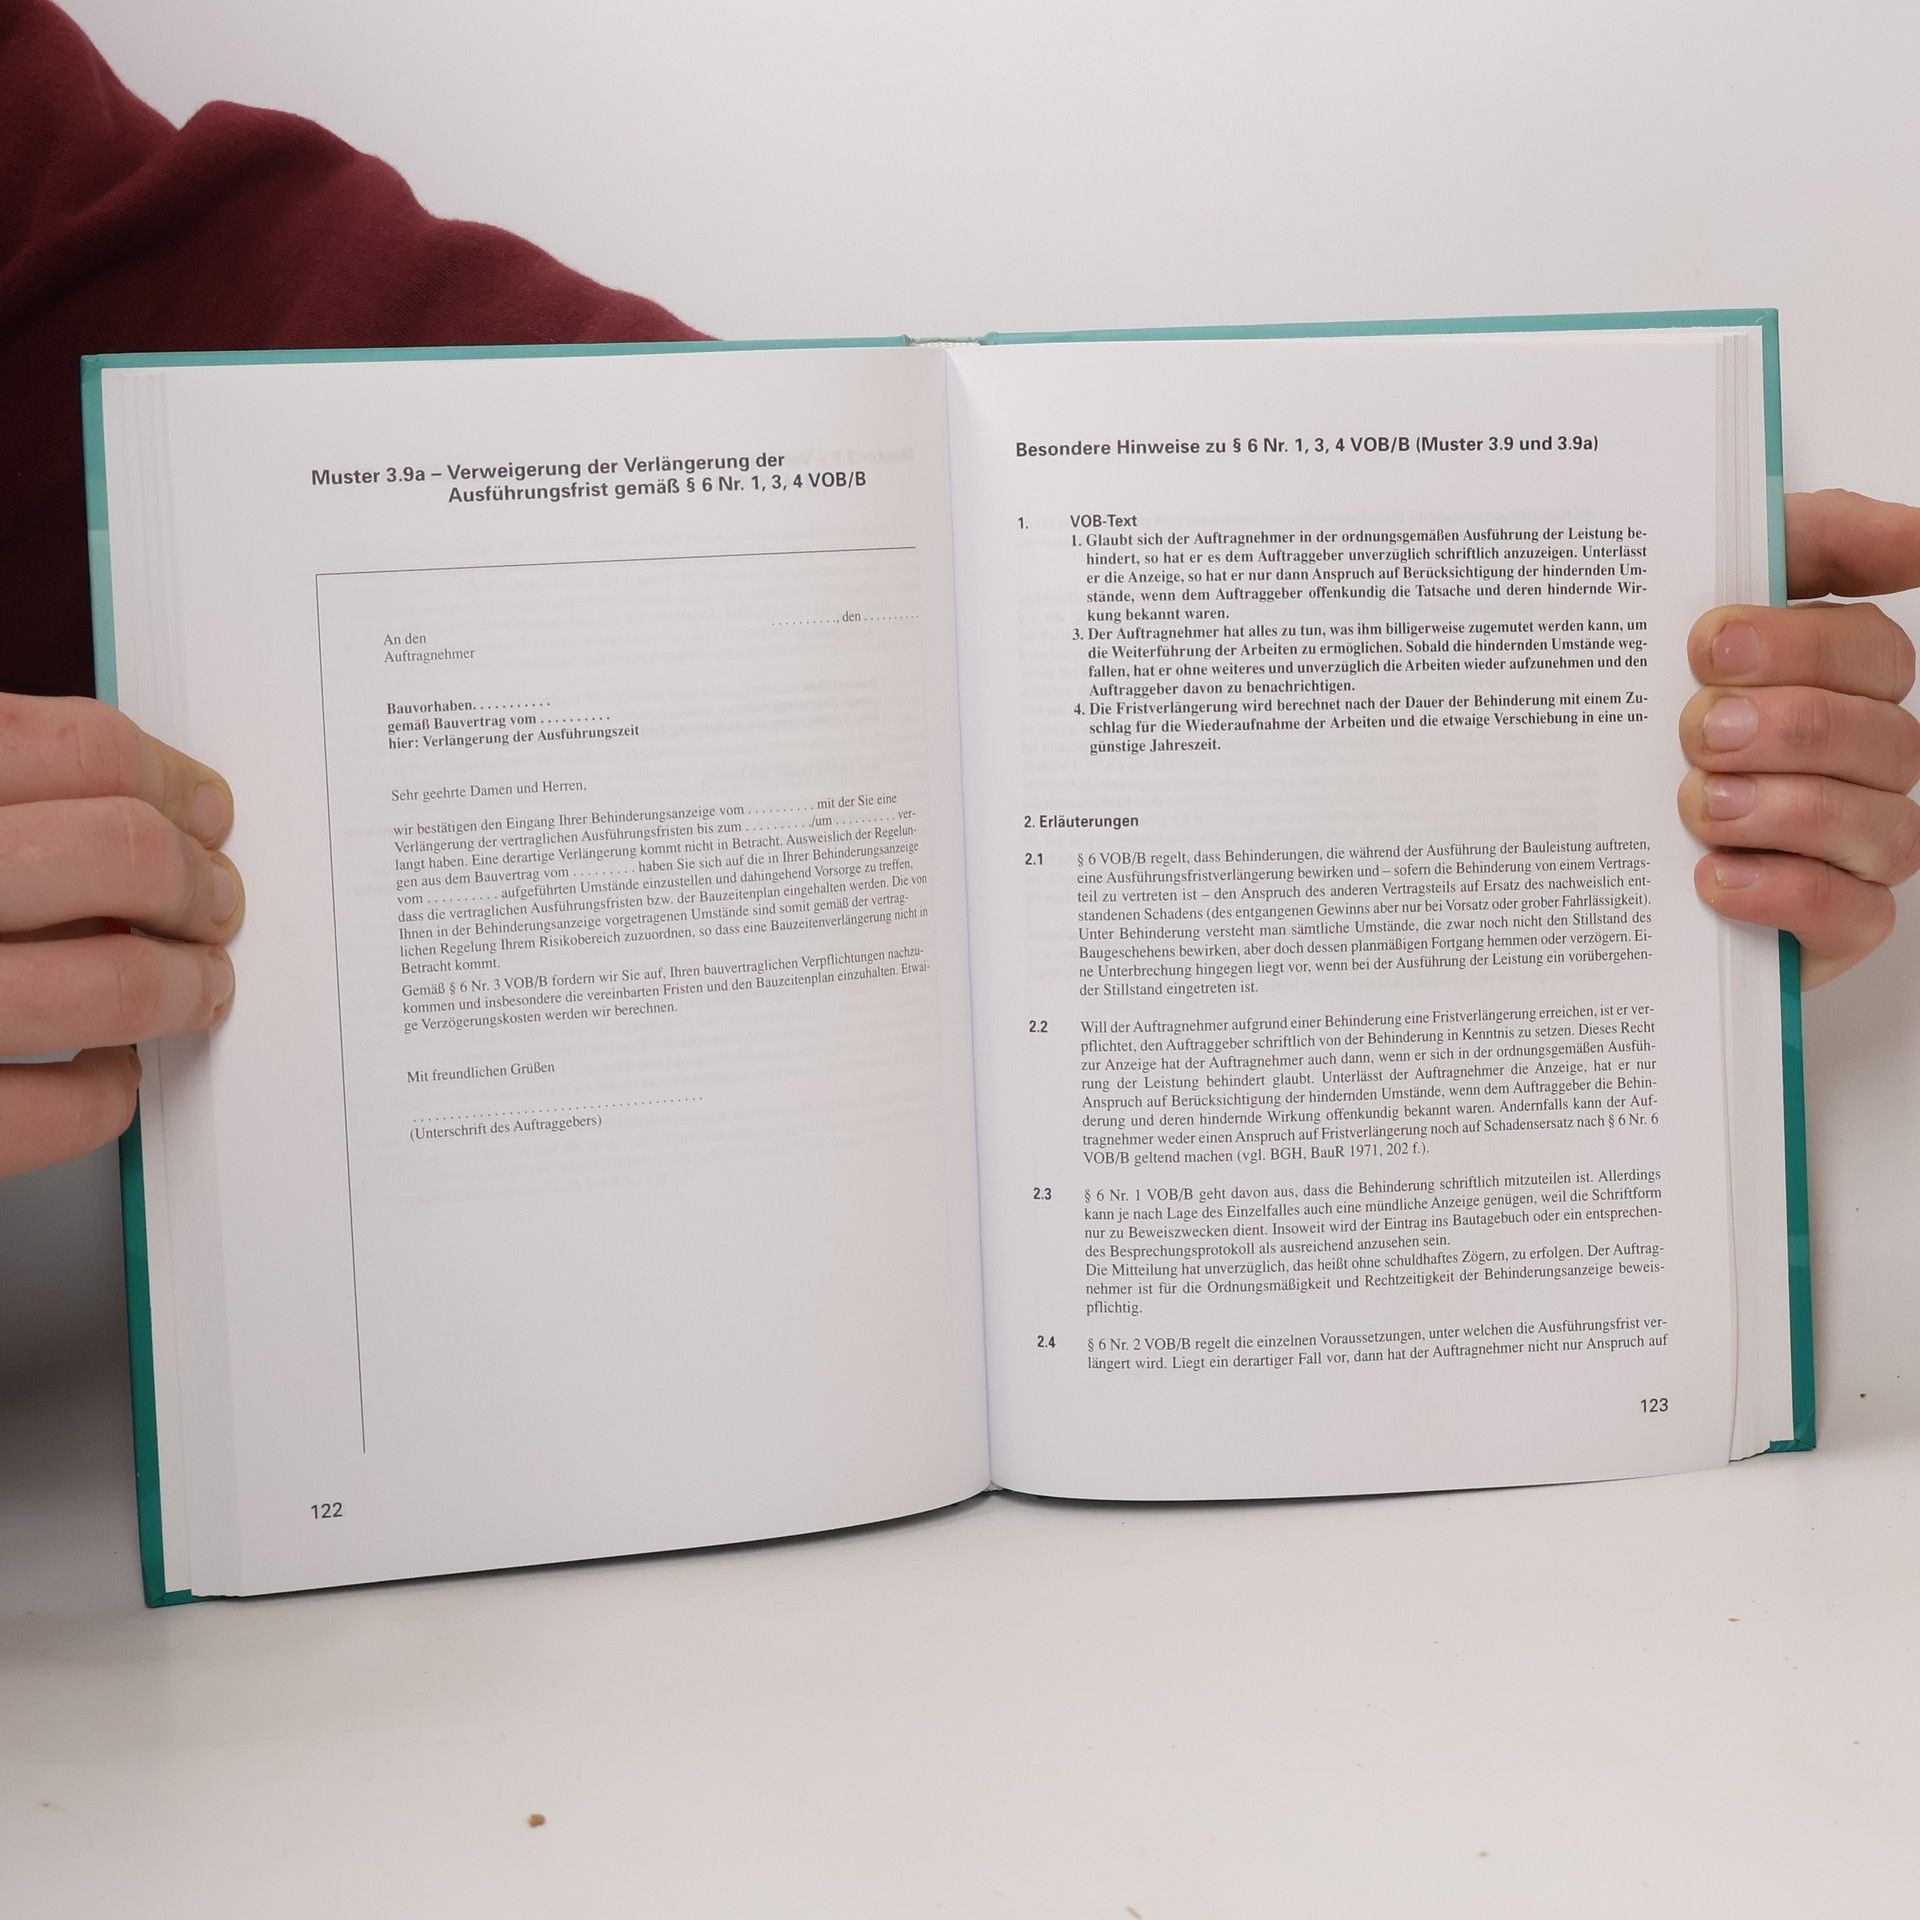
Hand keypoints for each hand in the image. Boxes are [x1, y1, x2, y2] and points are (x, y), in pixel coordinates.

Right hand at [0, 695, 241, 1178]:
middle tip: (217, 904)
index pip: (75, 748)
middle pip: (121, 852)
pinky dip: (105, 1093)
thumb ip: (10, 803)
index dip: (166, 780)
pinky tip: (100, 1068)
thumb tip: (132, 804)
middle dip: (198, 883)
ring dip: (184, 988)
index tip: (205, 811)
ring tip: (193, 987)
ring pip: (115, 982)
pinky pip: (61, 1110)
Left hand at [1680, 489, 1919, 986]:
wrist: (1564, 853)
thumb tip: (1912, 534)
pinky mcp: (1828, 928)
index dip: (1799, 644)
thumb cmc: (1639, 724)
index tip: (1710, 644)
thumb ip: (1800, 546)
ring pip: (1880, 825)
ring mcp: (1849, 849)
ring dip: (1788, 810)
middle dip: (1789, 728)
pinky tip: (1715, 878)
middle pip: (1878, 736)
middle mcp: (1856, 763)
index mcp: (1831, 684)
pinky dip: (1787, 893)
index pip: (1869, 650)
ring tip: (1701, 805)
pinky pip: (1854, 915)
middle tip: (1698, 732)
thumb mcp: (1682, 610)